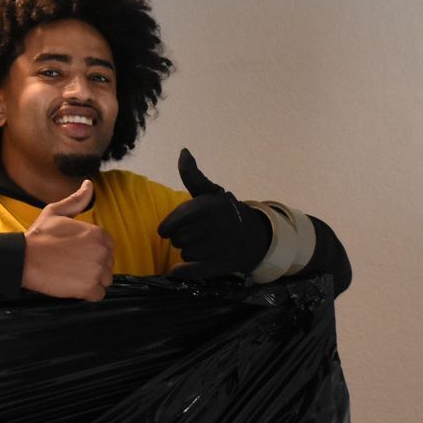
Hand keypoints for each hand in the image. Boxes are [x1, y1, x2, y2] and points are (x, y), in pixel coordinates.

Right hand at [22, 180, 114, 299]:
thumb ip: (77, 200)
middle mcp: (102, 252)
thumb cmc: (39, 236)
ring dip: (92, 280)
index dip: (94, 251)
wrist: (25, 258)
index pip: (108, 246)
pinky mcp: (89, 288)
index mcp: (98, 233)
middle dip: (94, 266)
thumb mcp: (56, 212)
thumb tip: (89, 184)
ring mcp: (97, 271)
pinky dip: (88, 294)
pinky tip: (73, 286)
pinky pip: (99, 295)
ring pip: (105, 280)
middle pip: (108, 264)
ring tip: (73, 276)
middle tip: (73, 265)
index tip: (78, 253)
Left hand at [158, 149, 271, 279]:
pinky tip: (180, 268)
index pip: (174, 222)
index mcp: (211, 205)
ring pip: (186, 253)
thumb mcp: (210, 192)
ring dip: (189, 251)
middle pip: (178, 239)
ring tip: (203, 245)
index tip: (170, 228)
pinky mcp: (222, 265)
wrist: (254, 237)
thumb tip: (183, 151)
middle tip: (194, 234)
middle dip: (181, 238)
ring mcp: (221, 246)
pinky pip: (192, 270)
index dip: (169, 226)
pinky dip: (184, 270)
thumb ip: (193, 175)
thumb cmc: (224, 212)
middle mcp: (217, 225)